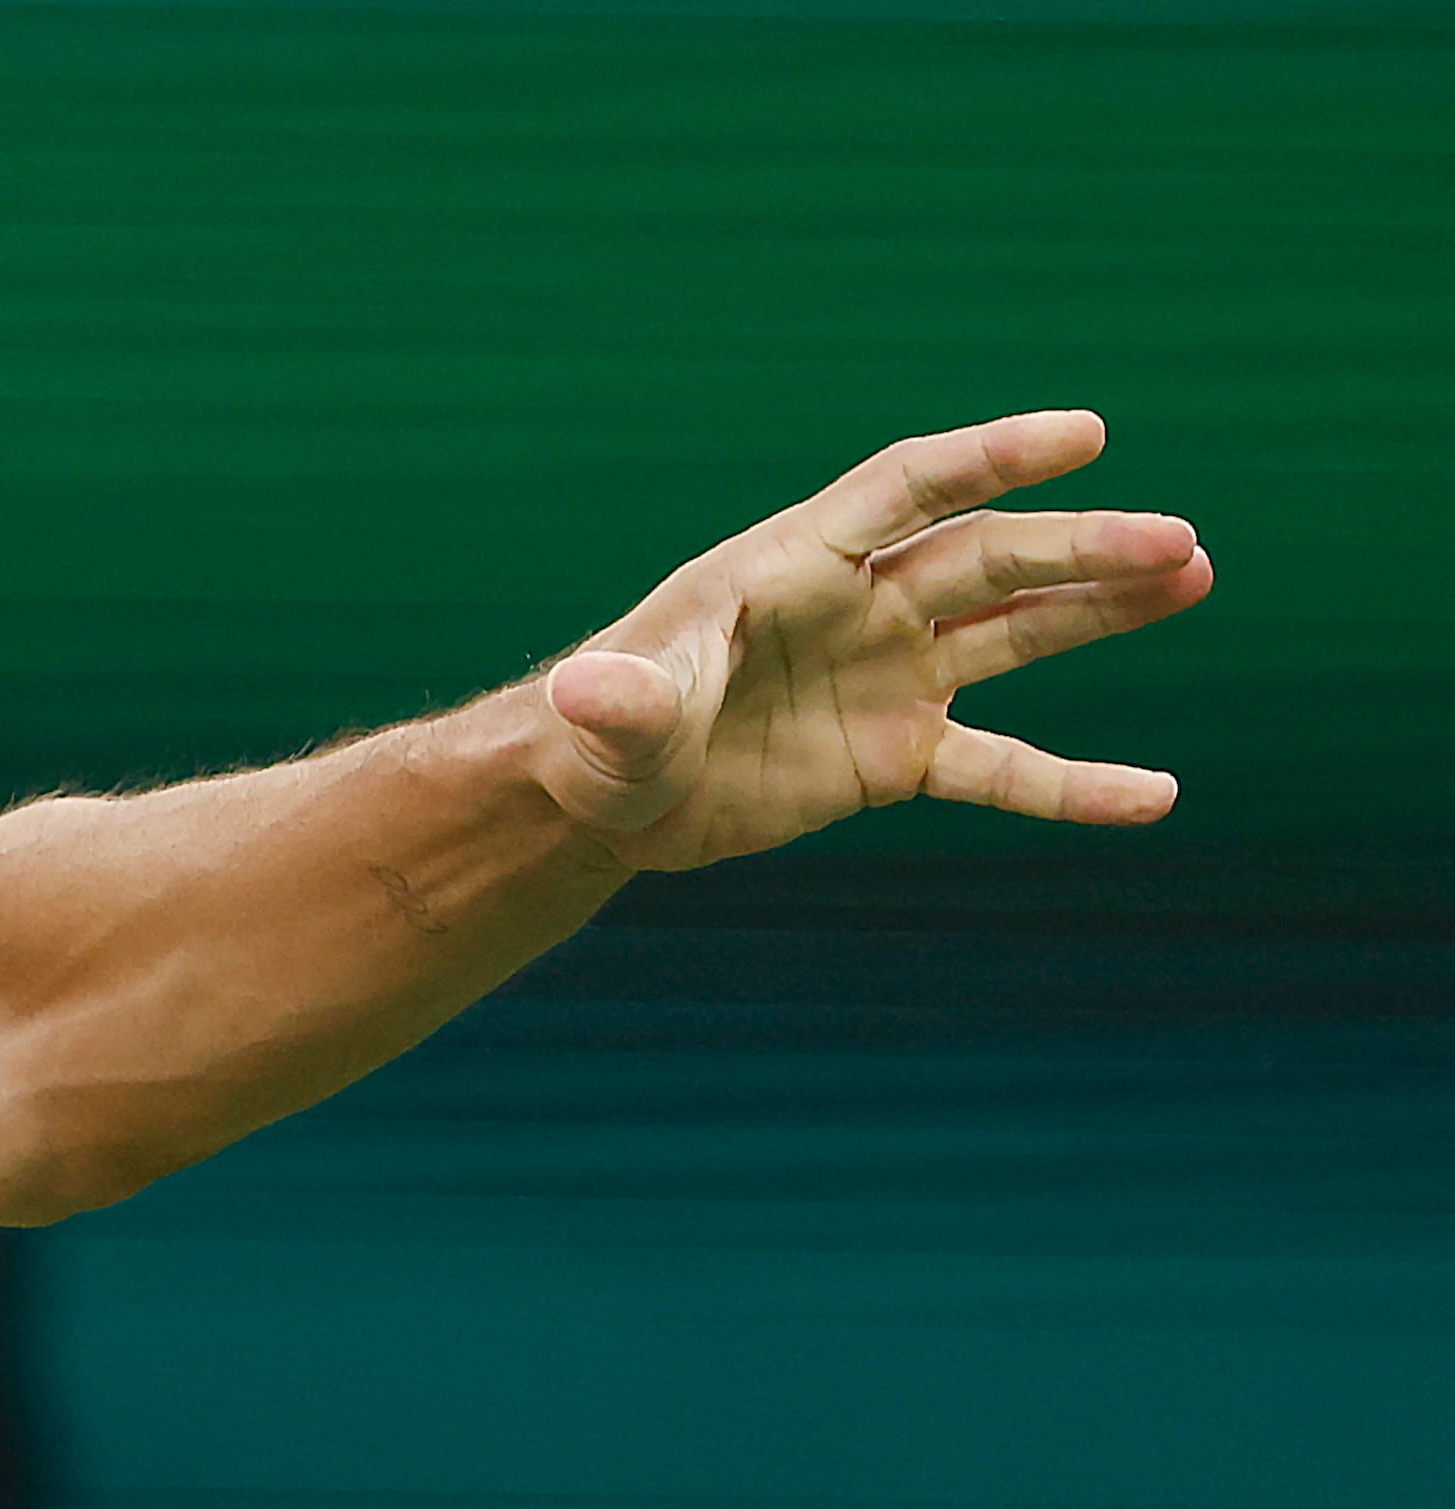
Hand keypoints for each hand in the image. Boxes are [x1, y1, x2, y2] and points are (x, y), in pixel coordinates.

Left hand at [538, 410, 1211, 874]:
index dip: (992, 458)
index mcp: (796, 567)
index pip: (908, 490)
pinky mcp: (895, 755)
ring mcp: (889, 677)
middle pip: (986, 559)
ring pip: (1015, 631)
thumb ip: (627, 699)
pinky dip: (1070, 785)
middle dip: (1079, 551)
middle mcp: (859, 607)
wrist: (608, 797)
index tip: (1085, 435)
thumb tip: (591, 690)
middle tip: (1176, 543)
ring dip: (1101, 609)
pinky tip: (1151, 798)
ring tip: (1193, 576)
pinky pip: (1000, 769)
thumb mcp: (612, 718)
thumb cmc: (600, 733)